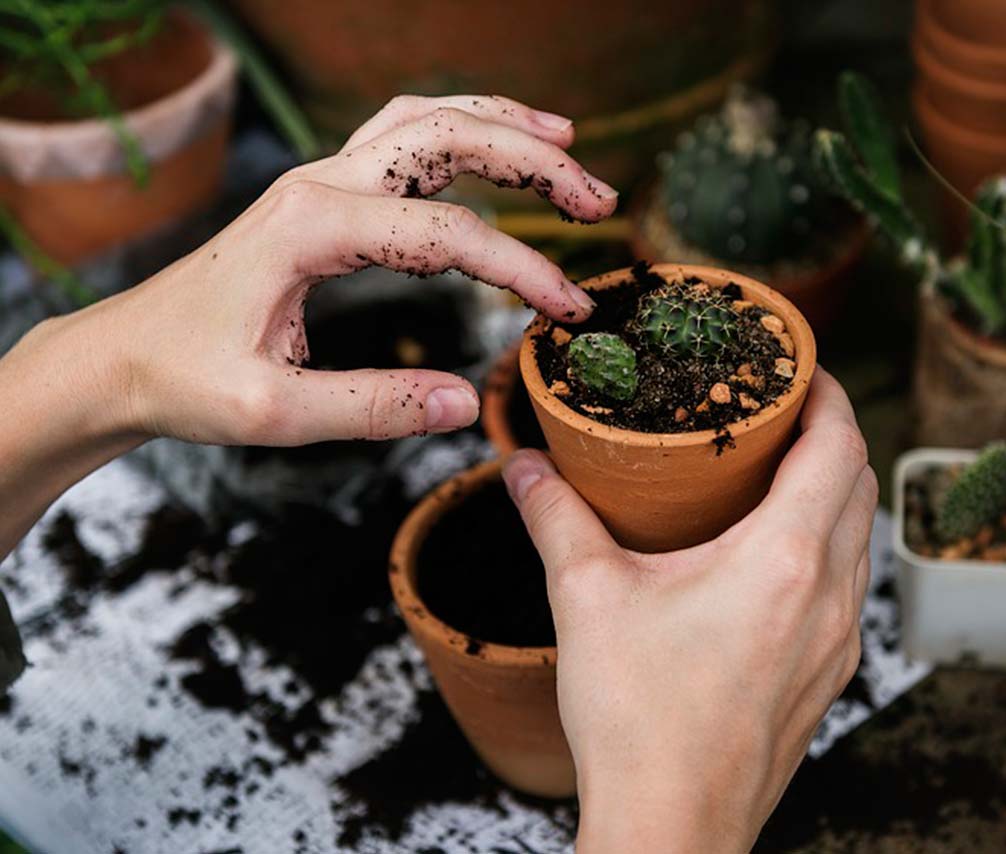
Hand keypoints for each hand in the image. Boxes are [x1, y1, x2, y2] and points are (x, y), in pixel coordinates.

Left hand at [87, 94, 615, 444]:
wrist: (122, 356)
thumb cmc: (185, 380)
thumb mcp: (275, 412)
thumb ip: (374, 407)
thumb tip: (466, 404)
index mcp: (311, 228)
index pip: (448, 235)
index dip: (522, 269)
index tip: (569, 311)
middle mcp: (319, 185)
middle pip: (448, 139)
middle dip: (534, 161)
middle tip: (599, 200)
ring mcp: (319, 182)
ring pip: (426, 122)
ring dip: (502, 126)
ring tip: (569, 143)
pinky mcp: (321, 196)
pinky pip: (401, 139)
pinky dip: (460, 132)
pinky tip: (493, 145)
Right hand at [503, 370, 876, 852]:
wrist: (671, 826)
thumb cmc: (637, 718)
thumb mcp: (586, 598)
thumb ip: (554, 518)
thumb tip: (523, 466)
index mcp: (784, 559)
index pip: (839, 445)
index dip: (829, 393)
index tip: (800, 367)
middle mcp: (830, 597)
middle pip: (861, 484)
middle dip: (831, 434)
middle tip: (779, 411)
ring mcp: (838, 643)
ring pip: (860, 538)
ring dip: (833, 491)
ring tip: (776, 473)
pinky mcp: (828, 677)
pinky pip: (849, 587)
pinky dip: (827, 546)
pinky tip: (773, 556)